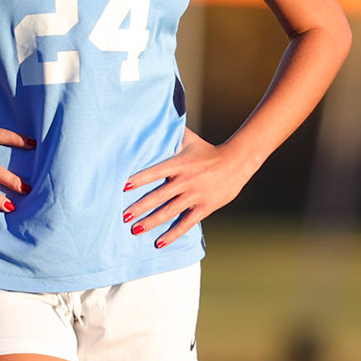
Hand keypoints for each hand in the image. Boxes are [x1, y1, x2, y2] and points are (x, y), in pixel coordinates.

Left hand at [121, 130, 255, 248]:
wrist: (236, 162)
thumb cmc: (207, 151)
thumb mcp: (189, 139)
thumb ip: (171, 133)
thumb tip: (155, 118)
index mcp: (179, 164)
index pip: (155, 172)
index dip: (139, 179)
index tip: (123, 187)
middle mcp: (186, 181)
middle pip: (159, 196)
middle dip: (140, 207)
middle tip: (123, 216)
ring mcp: (195, 195)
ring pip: (170, 211)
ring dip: (152, 222)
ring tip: (135, 230)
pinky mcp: (204, 207)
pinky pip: (186, 223)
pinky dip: (173, 234)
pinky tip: (159, 243)